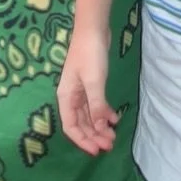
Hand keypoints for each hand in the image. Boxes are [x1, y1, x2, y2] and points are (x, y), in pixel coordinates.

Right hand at [56, 31, 117, 154]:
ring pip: (89, 116)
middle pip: (80, 124)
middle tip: (110, 145)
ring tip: (113, 135)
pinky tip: (114, 118)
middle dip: (94, 136)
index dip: (82, 140)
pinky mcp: (91, 85)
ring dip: (100, 126)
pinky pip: (96, 105)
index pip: (71, 126)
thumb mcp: (94, 81)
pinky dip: (104, 113)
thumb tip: (98, 128)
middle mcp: (71, 97)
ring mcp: (80, 91)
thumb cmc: (90, 54)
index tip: (97, 150)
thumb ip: (96, 105)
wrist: (93, 30)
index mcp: (66, 98)